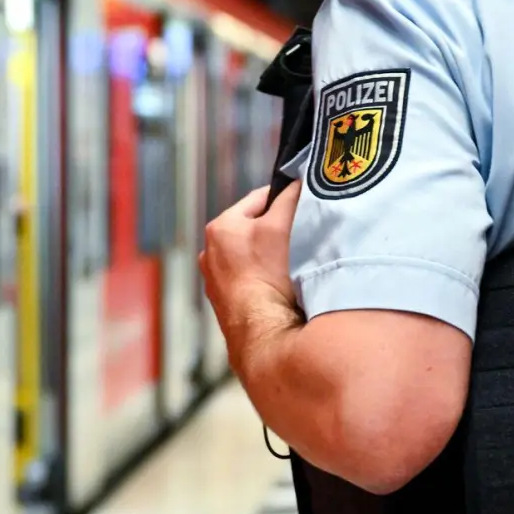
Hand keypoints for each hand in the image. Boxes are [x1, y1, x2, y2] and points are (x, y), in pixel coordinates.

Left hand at [200, 180, 302, 325]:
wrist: (261, 330)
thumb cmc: (267, 275)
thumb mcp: (280, 226)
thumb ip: (289, 198)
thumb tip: (297, 183)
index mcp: (220, 226)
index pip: (259, 199)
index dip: (284, 199)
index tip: (303, 205)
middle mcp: (210, 252)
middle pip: (254, 228)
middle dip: (276, 230)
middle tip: (300, 237)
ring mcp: (216, 280)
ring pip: (251, 256)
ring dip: (270, 256)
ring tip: (291, 265)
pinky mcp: (226, 303)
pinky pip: (249, 281)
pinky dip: (263, 279)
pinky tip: (279, 287)